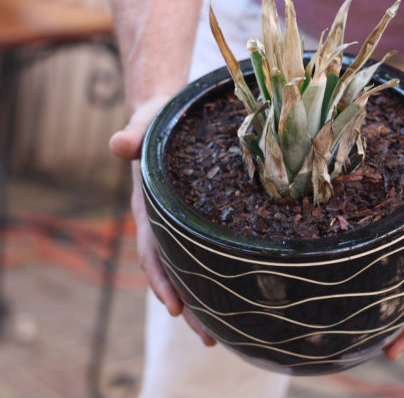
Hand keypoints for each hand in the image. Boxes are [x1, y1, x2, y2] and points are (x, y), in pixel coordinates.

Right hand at [110, 96, 215, 345]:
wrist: (167, 116)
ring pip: (192, 268)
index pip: (153, 251)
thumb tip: (117, 144)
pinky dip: (217, 273)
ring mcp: (182, 224)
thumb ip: (133, 136)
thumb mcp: (145, 125)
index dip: (162, 279)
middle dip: (189, 305)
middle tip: (209, 337)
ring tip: (223, 331)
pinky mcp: (201, 218)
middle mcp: (165, 222)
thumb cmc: (156, 121)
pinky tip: (237, 291)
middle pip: (174, 271)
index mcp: (150, 208)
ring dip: (204, 299)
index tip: (175, 307)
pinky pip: (207, 251)